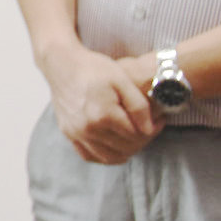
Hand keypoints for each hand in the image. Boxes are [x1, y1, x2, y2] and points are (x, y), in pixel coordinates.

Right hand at [41, 37, 159, 163]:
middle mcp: (88, 128)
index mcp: (103, 114)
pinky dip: (105, 156)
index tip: (159, 120)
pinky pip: (89, 156)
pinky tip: (114, 146)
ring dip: (126, 151)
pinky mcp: (68, 133)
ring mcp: (76, 133)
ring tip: (133, 137)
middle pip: (125, 148)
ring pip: (109, 157)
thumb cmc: (93, 68)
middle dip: (142, 140)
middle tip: (149, 128)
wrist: (61, 63)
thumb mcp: (122, 80)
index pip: (137, 136)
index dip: (153, 130)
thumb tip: (149, 130)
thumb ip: (139, 107)